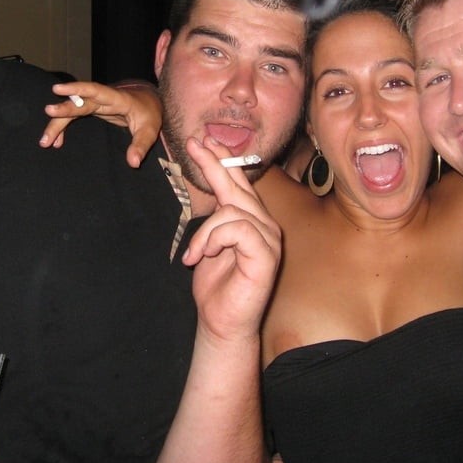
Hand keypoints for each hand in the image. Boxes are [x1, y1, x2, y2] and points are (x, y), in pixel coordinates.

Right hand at [39, 81, 161, 167]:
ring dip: (58, 124)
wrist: (147, 102)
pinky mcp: (92, 109)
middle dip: (63, 109)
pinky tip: (56, 142)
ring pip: (72, 110)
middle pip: (80, 102)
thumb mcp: (150, 130)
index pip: (96, 90)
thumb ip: (141, 146)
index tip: (58, 89)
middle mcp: (103, 98)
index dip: (77, 89)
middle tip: (48, 113)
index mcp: (117, 99)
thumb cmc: (148, 113)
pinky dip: (63, 127)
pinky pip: (73, 116)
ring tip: (45, 142)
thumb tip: (133, 163)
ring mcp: (96, 103)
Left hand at [181, 137, 281, 342]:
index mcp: (252, 220)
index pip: (239, 183)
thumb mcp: (209, 242)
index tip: (204, 140)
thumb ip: (216, 217)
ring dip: (205, 232)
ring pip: (233, 210)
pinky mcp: (267, 255)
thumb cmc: (215, 286)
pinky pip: (238, 229)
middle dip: (214, 164)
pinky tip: (204, 256)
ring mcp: (270, 239)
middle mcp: (266, 225)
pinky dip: (215, 239)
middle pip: (239, 186)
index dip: (223, 160)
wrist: (221, 322)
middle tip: (193, 144)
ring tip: (195, 254)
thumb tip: (211, 179)